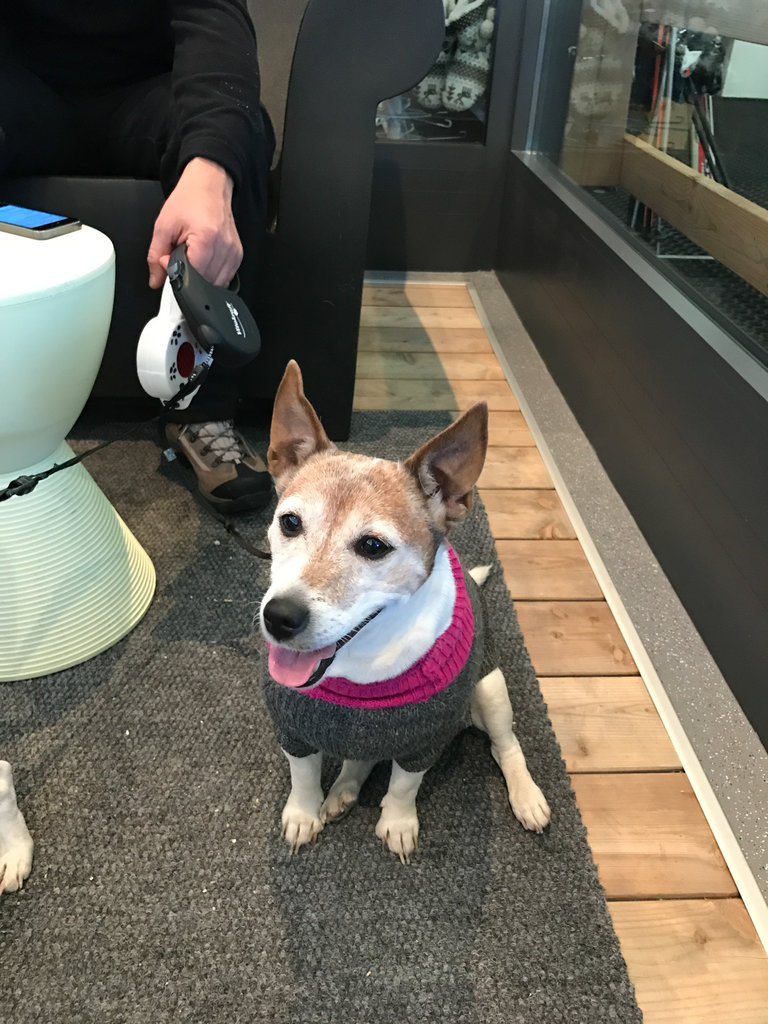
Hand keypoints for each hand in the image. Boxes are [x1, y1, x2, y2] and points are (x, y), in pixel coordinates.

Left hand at [147, 157, 242, 288]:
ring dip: (201, 278)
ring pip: (215, 284)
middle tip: (180, 256)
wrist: (208, 186)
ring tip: (194, 256)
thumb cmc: (189, 200)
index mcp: (206, 238)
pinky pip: (225, 278)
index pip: (192, 276)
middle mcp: (224, 247)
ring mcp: (233, 253)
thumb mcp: (163, 226)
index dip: (177, 274)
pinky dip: (212, 275)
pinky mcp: (238, 256)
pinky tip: (204, 260)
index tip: (169, 261)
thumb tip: (156, 281)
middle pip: (204, 283)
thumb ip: (156, 255)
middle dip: (188, 276)